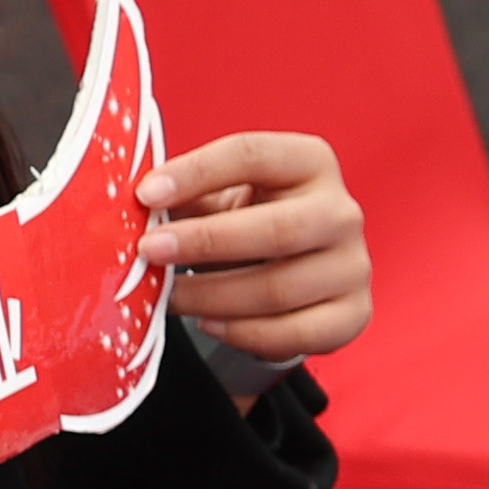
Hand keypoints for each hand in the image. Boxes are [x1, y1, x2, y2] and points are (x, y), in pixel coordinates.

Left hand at [152, 130, 369, 360]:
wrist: (300, 268)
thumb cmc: (252, 222)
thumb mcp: (222, 198)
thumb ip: (185, 197)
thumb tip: (136, 208)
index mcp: (309, 162)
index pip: (253, 155)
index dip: (196, 172)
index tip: (146, 194)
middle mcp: (341, 211)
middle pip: (276, 229)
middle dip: (204, 242)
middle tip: (150, 253)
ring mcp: (352, 266)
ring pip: (279, 289)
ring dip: (212, 297)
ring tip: (168, 298)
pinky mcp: (353, 314)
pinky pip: (295, 333)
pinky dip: (244, 333)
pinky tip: (210, 323)